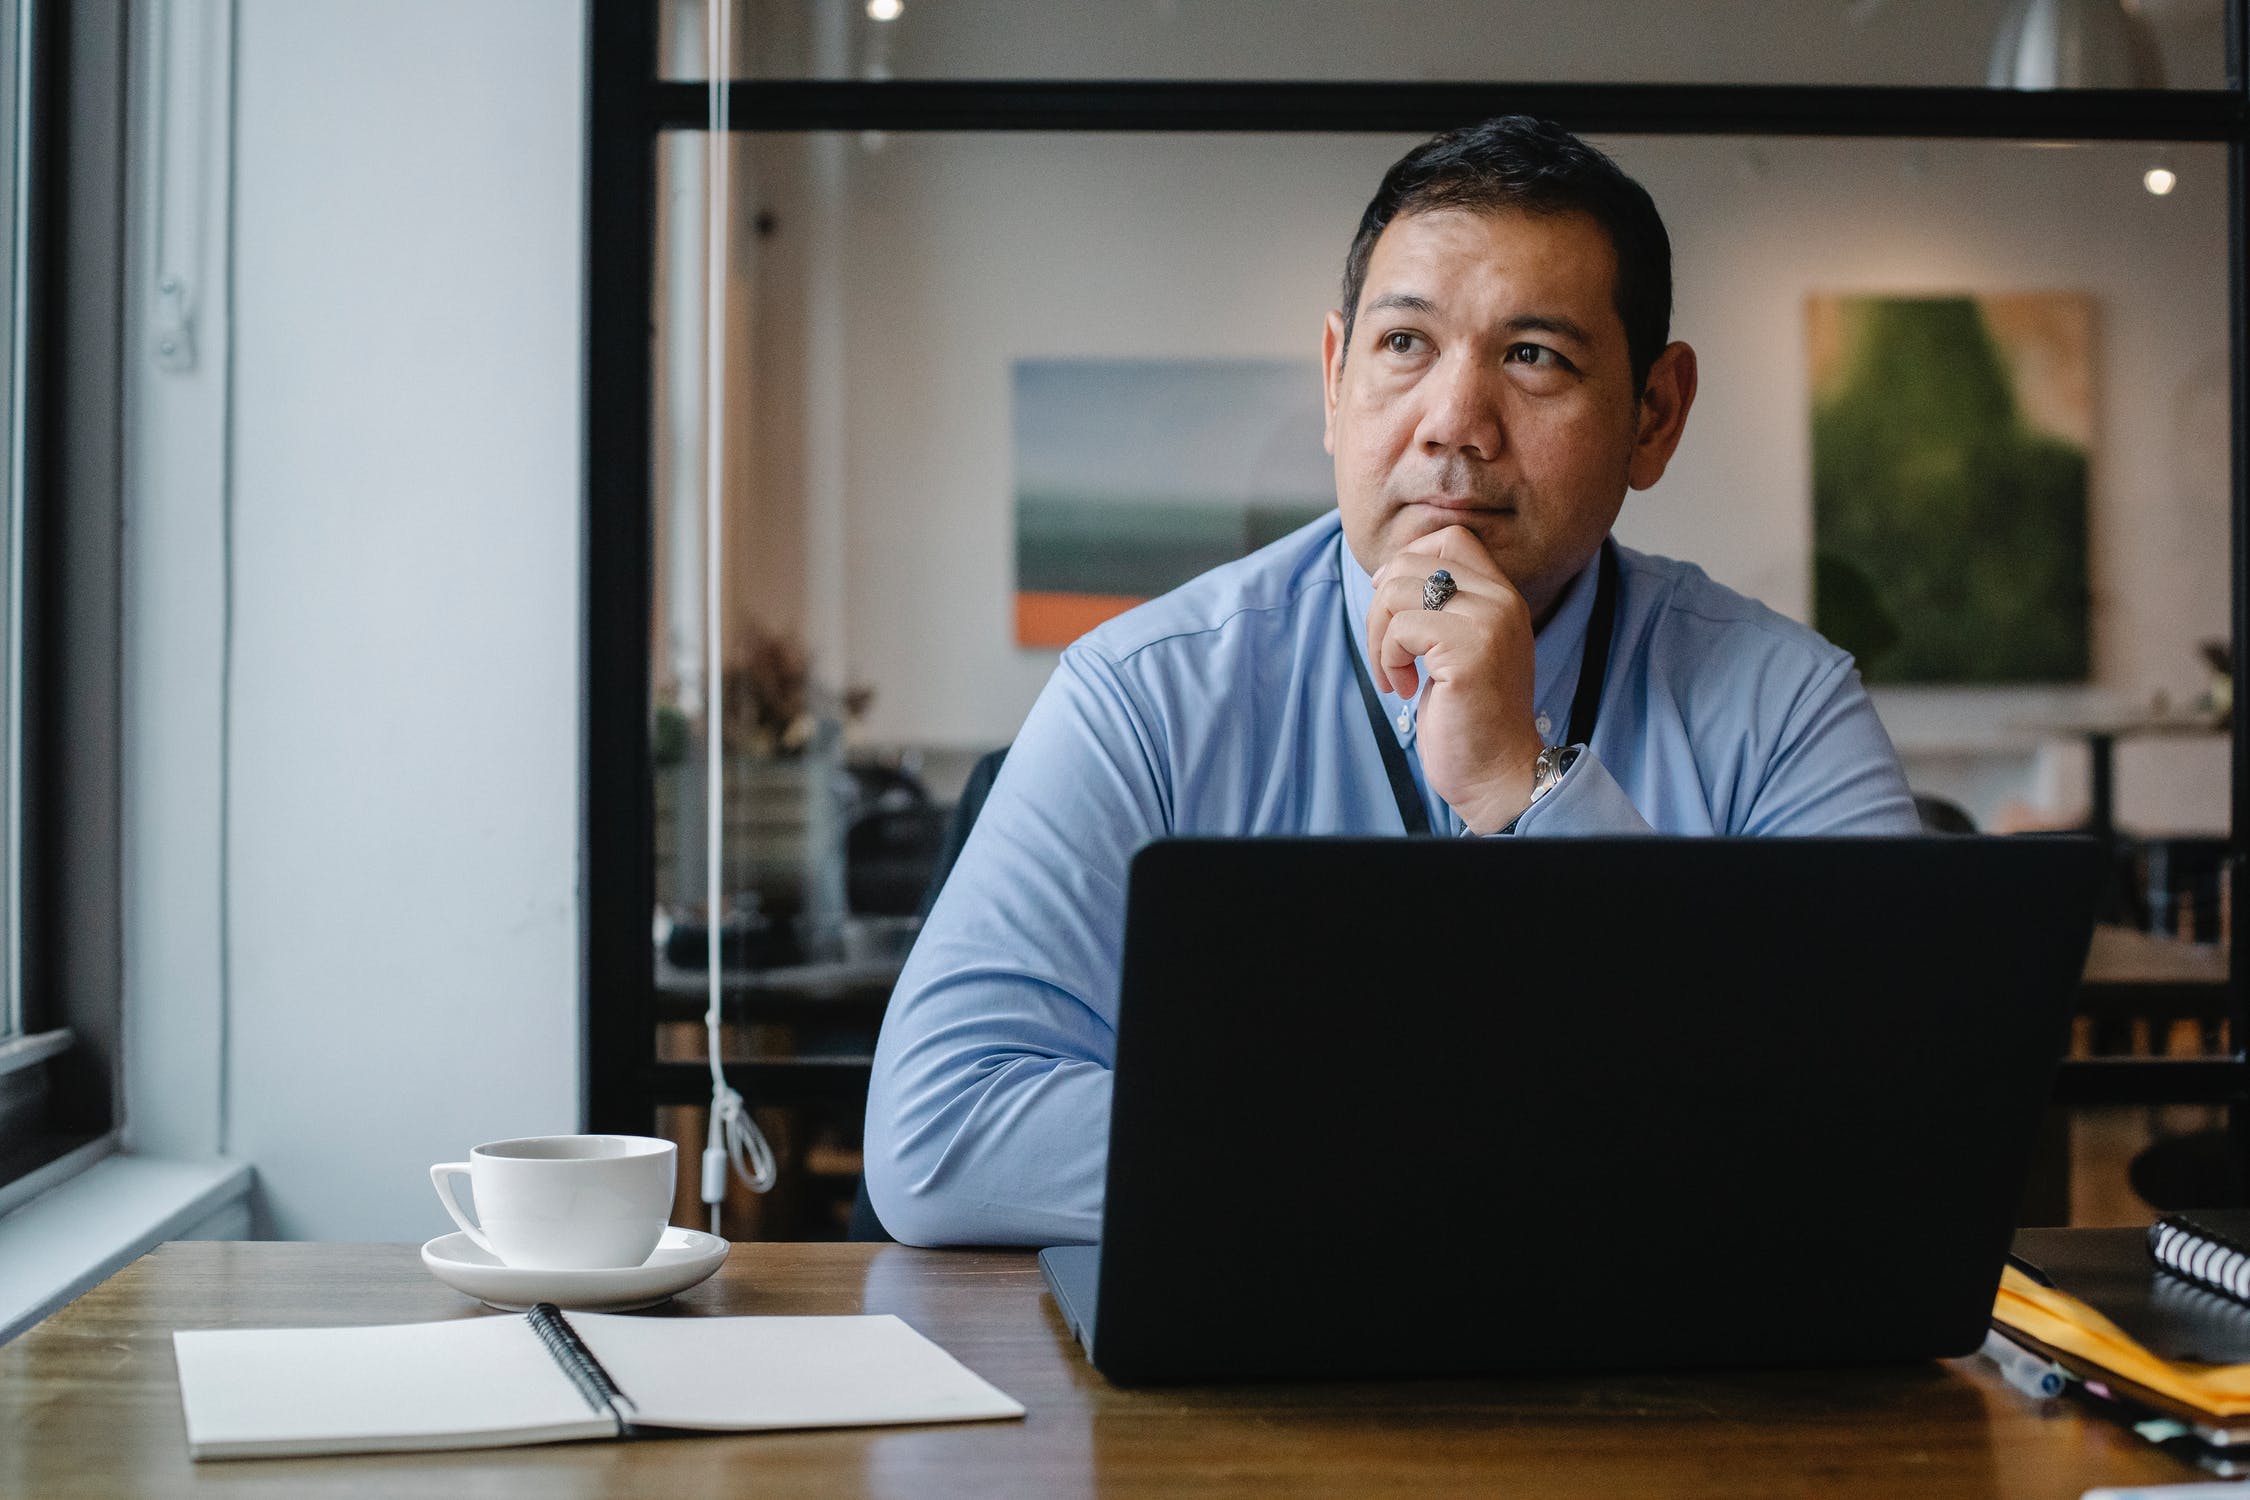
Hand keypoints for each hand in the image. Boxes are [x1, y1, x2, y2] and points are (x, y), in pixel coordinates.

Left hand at [1365, 525, 1547, 833]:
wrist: (1497, 772)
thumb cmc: (1467, 716)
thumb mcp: (1457, 647)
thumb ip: (1439, 606)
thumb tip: (1384, 574)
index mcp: (1502, 596)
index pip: (1449, 539)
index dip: (1407, 564)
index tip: (1394, 612)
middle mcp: (1501, 601)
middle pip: (1412, 563)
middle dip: (1381, 609)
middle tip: (1388, 654)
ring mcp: (1488, 623)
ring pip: (1396, 592)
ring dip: (1379, 640)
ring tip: (1396, 676)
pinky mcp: (1469, 651)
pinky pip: (1401, 630)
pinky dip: (1388, 661)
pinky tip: (1406, 690)